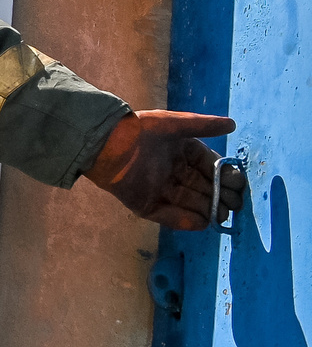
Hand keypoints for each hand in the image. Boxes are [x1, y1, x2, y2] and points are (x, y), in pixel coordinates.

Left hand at [83, 110, 243, 229]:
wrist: (107, 142)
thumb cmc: (142, 129)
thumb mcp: (176, 124)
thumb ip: (204, 125)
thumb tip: (233, 124)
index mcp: (183, 155)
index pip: (211, 169)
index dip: (226, 178)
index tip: (238, 185)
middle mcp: (174, 174)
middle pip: (204, 189)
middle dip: (220, 197)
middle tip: (235, 204)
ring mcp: (160, 191)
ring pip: (190, 203)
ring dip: (207, 210)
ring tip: (222, 214)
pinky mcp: (145, 205)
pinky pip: (168, 216)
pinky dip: (184, 220)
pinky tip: (202, 222)